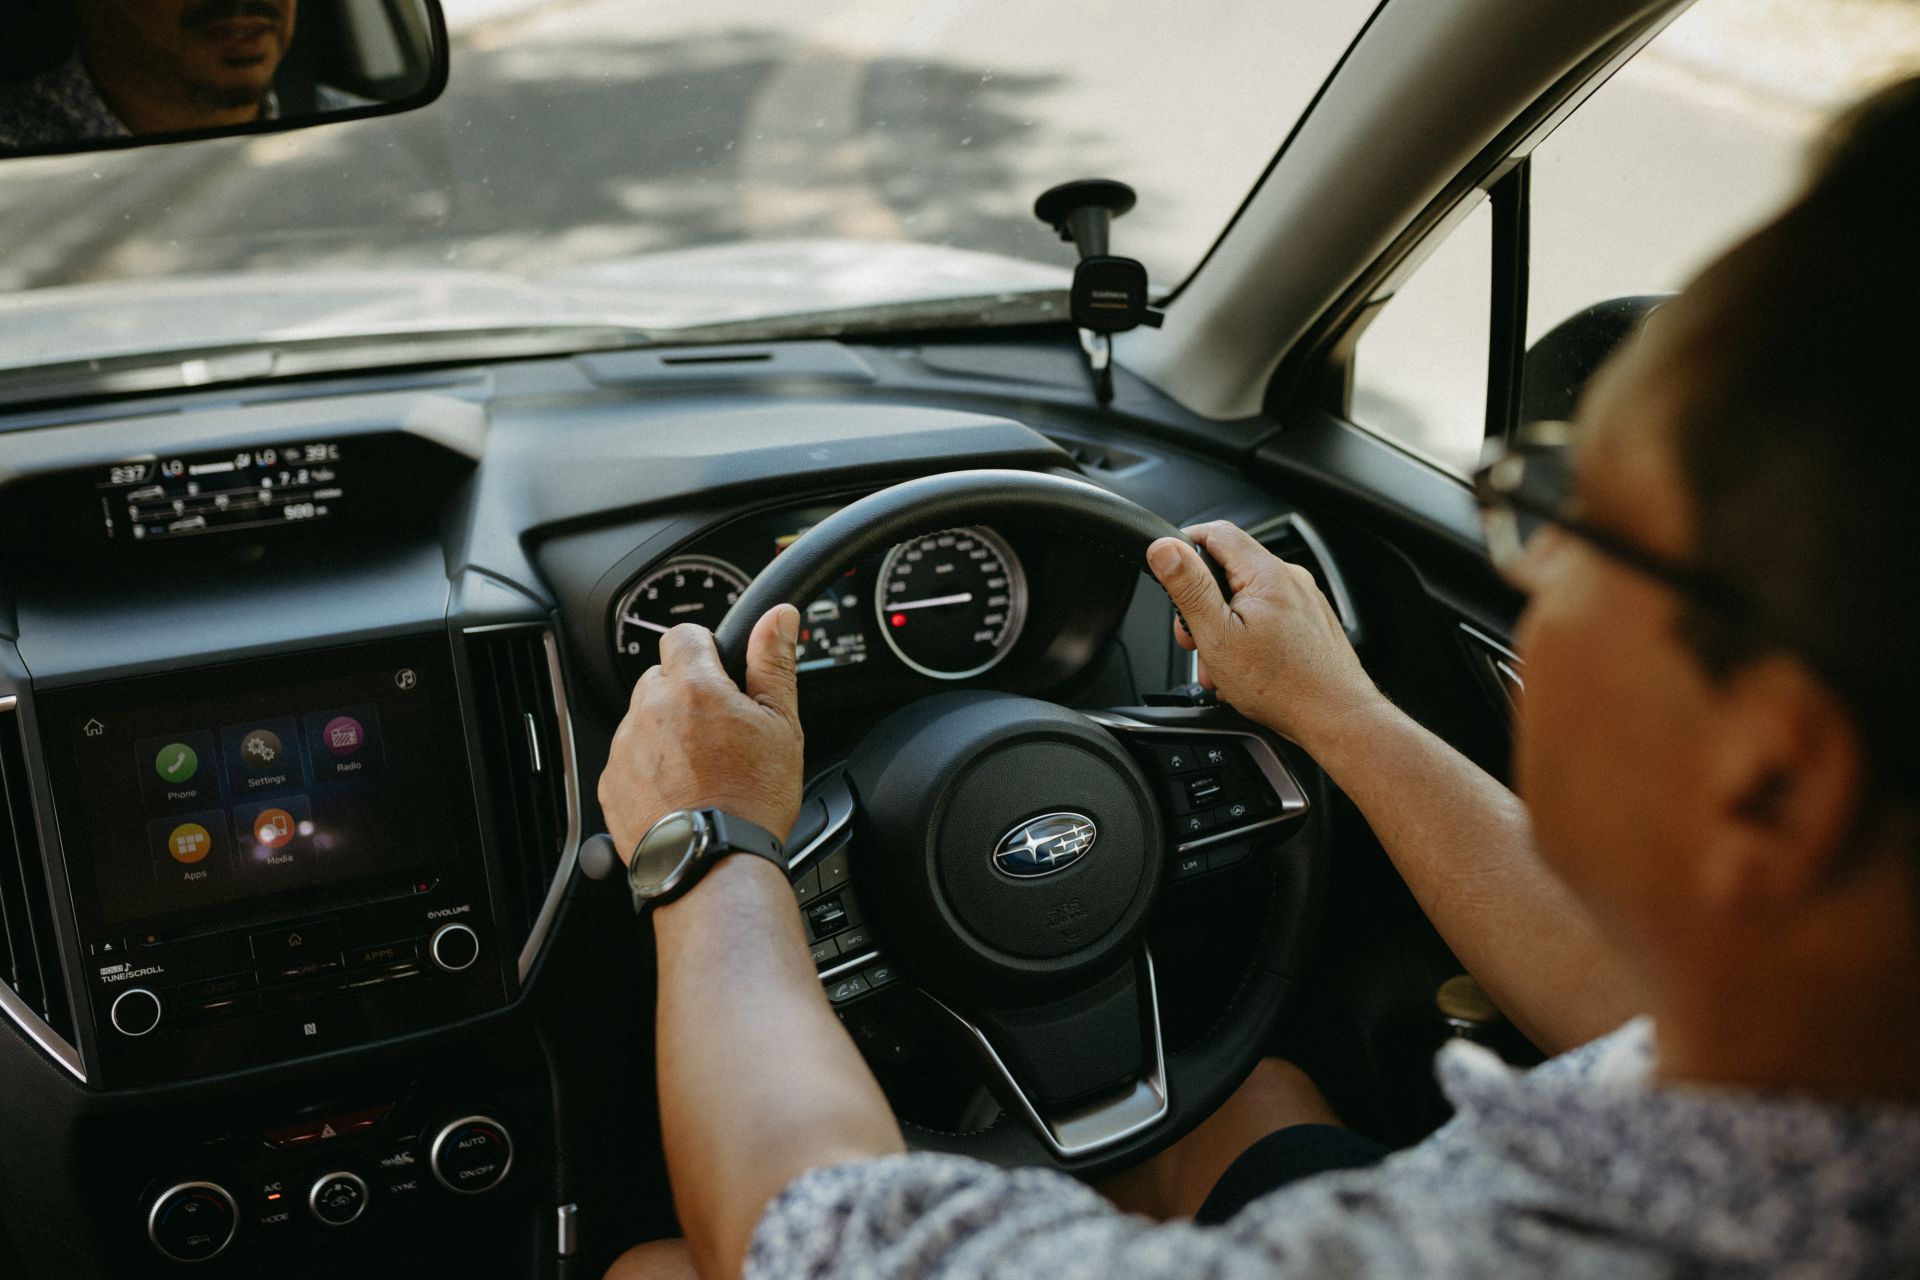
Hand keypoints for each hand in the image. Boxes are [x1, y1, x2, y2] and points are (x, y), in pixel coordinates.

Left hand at [597, 604, 804, 858]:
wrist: (714, 864)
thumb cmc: (752, 799)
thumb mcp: (781, 724)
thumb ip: (774, 663)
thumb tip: (777, 617)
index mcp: (692, 686)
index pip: (684, 635)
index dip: (705, 651)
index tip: (720, 674)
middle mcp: (649, 710)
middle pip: (660, 679)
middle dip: (686, 696)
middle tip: (718, 733)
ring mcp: (624, 748)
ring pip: (642, 720)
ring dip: (665, 733)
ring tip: (701, 770)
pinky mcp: (609, 784)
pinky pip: (627, 760)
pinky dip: (648, 769)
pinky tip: (680, 793)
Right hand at [1147, 521, 1383, 749]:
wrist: (1336, 718)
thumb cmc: (1284, 686)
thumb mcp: (1219, 636)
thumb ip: (1190, 588)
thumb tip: (1163, 549)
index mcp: (1266, 572)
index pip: (1216, 532)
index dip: (1184, 548)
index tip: (1169, 576)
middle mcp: (1290, 578)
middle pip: (1228, 570)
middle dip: (1202, 605)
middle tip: (1194, 641)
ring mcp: (1303, 600)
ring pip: (1246, 599)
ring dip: (1223, 629)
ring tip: (1220, 666)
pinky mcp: (1310, 622)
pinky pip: (1267, 617)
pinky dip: (1247, 638)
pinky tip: (1243, 669)